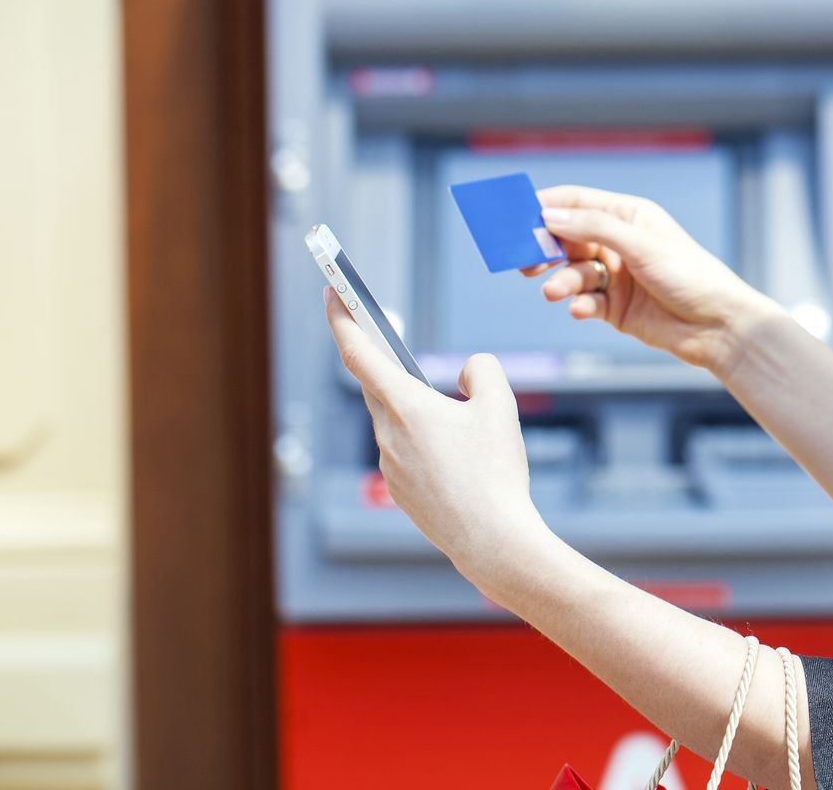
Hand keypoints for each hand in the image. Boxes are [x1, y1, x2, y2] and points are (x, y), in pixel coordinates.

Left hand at [321, 286, 550, 588]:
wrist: (491, 540)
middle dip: (388, 364)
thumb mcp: (500, 407)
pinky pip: (406, 451)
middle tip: (392, 342)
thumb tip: (467, 372)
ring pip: (396, 420)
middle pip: (379, 385)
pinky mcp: (399, 490)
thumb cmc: (495, 472)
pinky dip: (427, 443)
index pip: (360, 352)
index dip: (343, 318)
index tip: (332, 291)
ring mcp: (389, 465)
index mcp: (406, 407)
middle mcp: (387, 434)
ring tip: (463, 427)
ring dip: (419, 410)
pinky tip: (459, 459)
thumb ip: (483, 371)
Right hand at [518, 184, 779, 378]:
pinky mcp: (614, 308)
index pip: (575, 202)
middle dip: (543, 248)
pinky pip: (584, 301)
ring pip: (572, 272)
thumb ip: (594, 228)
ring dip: (560, 281)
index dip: (543, 206)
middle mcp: (619, 242)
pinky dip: (579, 305)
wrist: (718, 326)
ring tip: (553, 292)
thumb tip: (549, 216)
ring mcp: (616, 276)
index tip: (513, 217)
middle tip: (523, 261)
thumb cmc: (690, 275)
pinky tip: (580, 310)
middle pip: (566, 238)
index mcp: (628, 215)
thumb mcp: (641, 245)